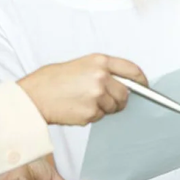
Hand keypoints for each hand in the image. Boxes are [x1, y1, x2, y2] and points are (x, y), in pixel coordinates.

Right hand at [18, 54, 146, 125]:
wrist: (34, 96)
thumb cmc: (52, 80)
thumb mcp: (80, 65)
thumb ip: (102, 71)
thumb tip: (121, 83)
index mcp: (100, 61)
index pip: (132, 70)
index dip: (141, 80)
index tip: (145, 86)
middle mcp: (101, 77)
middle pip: (126, 94)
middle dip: (119, 99)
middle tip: (105, 99)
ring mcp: (97, 96)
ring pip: (113, 108)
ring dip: (103, 108)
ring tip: (83, 101)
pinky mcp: (91, 113)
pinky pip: (99, 117)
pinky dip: (91, 116)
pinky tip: (76, 108)